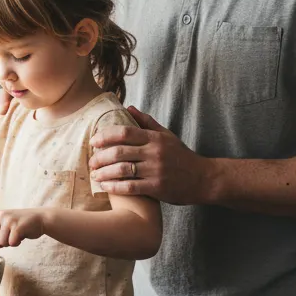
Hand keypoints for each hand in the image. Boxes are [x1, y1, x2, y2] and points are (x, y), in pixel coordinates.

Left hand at [0, 208, 45, 251]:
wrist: (41, 218)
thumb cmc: (22, 224)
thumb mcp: (6, 224)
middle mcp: (2, 216)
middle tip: (5, 244)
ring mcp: (10, 221)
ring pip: (2, 242)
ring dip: (9, 244)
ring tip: (16, 237)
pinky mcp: (18, 227)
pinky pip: (12, 243)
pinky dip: (16, 244)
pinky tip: (21, 238)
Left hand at [89, 106, 213, 204]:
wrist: (204, 179)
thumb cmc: (182, 156)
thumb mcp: (167, 136)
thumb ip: (146, 122)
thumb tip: (128, 107)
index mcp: (155, 138)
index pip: (124, 132)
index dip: (105, 136)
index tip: (93, 141)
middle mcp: (154, 152)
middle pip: (119, 151)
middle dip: (100, 157)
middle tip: (91, 161)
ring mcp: (156, 170)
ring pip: (122, 170)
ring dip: (104, 173)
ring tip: (95, 175)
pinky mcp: (157, 187)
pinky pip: (130, 187)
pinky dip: (115, 187)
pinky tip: (105, 187)